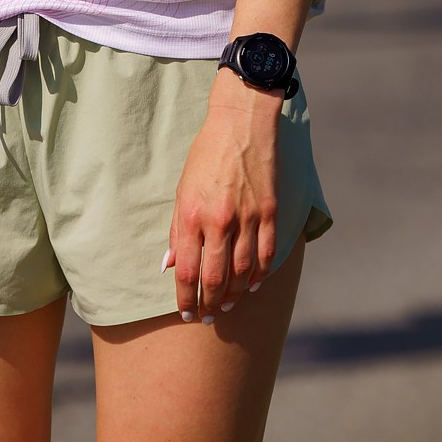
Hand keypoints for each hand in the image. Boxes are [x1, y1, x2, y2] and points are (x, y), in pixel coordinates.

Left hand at [165, 75, 280, 322]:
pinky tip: (251, 285)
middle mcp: (219, 221)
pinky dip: (259, 274)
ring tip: (226, 305)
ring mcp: (248, 218)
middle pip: (214, 278)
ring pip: (242, 271)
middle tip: (206, 317)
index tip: (186, 313)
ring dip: (233, 294)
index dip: (186, 299)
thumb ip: (177, 230)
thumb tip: (171, 264)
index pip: (187, 271)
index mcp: (192, 216)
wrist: (240, 124)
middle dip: (208, 303)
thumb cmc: (205, 156)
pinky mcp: (269, 212)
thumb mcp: (182, 190)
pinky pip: (265, 253)